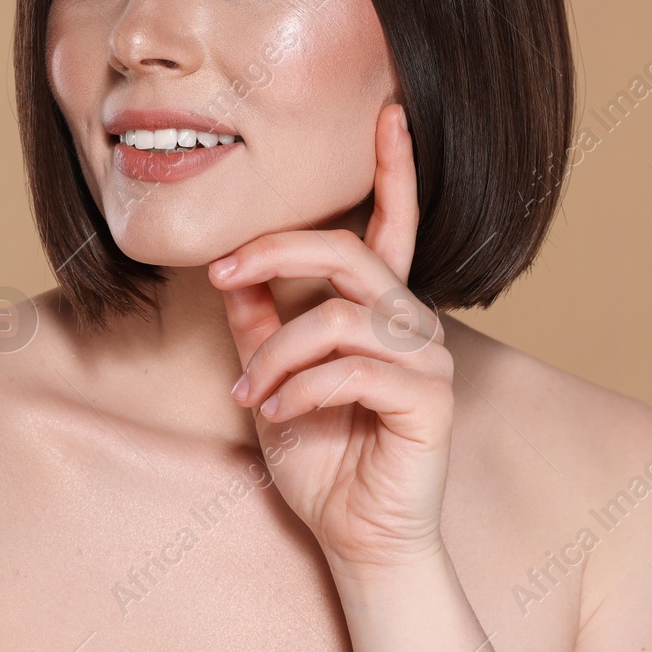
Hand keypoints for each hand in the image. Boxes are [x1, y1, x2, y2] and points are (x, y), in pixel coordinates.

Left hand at [213, 103, 455, 574]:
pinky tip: (276, 415)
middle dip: (276, 252)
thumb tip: (227, 267)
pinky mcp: (430, 400)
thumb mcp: (271, 378)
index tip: (388, 112)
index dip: (394, 168)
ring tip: (249, 393)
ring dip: (276, 354)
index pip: (392, 224)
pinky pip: (353, 370)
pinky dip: (299, 390)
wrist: (355, 538)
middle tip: (222, 269)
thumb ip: (257, 321)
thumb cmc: (321, 458)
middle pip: (347, 251)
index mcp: (379, 309)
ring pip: (338, 317)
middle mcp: (411, 322)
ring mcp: (427, 360)